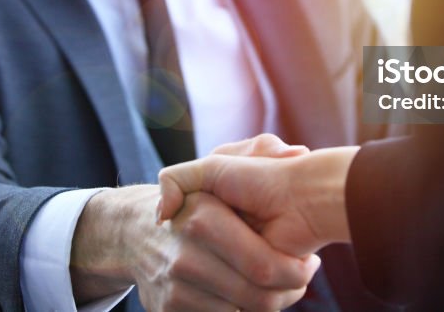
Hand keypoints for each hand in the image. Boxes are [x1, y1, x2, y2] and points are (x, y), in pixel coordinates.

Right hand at [69, 134, 320, 311]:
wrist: (134, 233)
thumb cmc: (196, 201)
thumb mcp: (218, 167)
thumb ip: (258, 149)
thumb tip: (296, 151)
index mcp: (203, 219)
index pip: (264, 267)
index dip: (295, 271)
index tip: (309, 263)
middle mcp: (185, 256)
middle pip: (258, 298)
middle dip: (289, 291)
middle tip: (301, 279)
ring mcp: (174, 287)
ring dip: (269, 304)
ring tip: (279, 285)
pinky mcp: (168, 310)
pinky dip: (239, 310)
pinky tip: (245, 294)